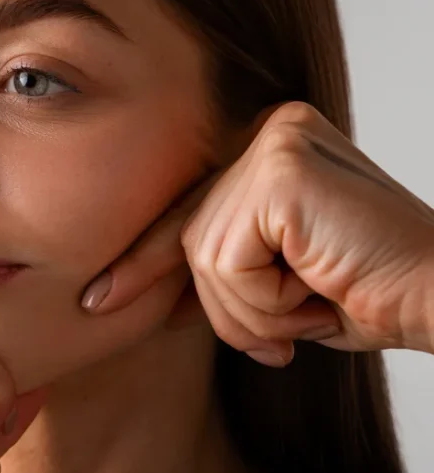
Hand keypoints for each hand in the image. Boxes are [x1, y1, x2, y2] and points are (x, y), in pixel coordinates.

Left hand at [80, 101, 433, 365]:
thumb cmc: (370, 291)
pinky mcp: (282, 172)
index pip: (189, 209)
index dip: (144, 261)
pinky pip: (230, 263)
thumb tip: (166, 297)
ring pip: (206, 258)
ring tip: (313, 310)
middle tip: (281, 340)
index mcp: (268, 151)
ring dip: (254, 312)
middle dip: (225, 308)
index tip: (101, 294)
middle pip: (193, 239)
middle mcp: (269, 132)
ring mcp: (274, 144)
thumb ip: (226, 271)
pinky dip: (267, 302)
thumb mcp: (277, 282)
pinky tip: (318, 292)